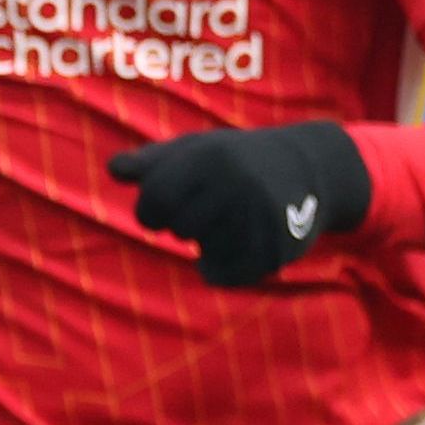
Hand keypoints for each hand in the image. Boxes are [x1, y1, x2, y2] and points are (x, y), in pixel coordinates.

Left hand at [104, 121, 372, 287]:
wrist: (310, 168)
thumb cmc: (238, 158)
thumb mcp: (197, 148)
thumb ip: (152, 161)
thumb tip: (113, 168)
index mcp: (209, 157)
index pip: (154, 200)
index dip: (150, 212)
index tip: (163, 210)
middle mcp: (236, 184)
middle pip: (180, 227)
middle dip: (186, 224)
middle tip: (210, 210)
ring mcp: (259, 216)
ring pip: (204, 252)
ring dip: (208, 245)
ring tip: (231, 222)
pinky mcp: (276, 246)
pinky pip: (225, 275)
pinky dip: (222, 268)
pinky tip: (236, 248)